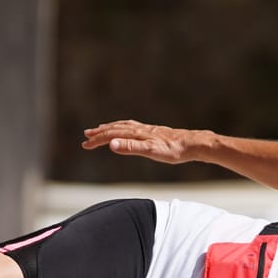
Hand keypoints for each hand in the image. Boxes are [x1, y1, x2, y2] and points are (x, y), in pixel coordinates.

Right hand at [81, 120, 209, 165]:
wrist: (192, 144)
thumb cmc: (173, 150)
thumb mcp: (150, 151)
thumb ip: (130, 147)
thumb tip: (111, 145)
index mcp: (137, 134)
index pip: (112, 136)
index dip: (97, 140)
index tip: (85, 144)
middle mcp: (140, 129)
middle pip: (115, 128)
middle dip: (99, 132)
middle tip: (86, 135)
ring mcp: (146, 129)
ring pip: (123, 126)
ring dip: (110, 127)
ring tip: (100, 128)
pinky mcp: (153, 132)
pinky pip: (132, 126)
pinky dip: (123, 127)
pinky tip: (126, 130)